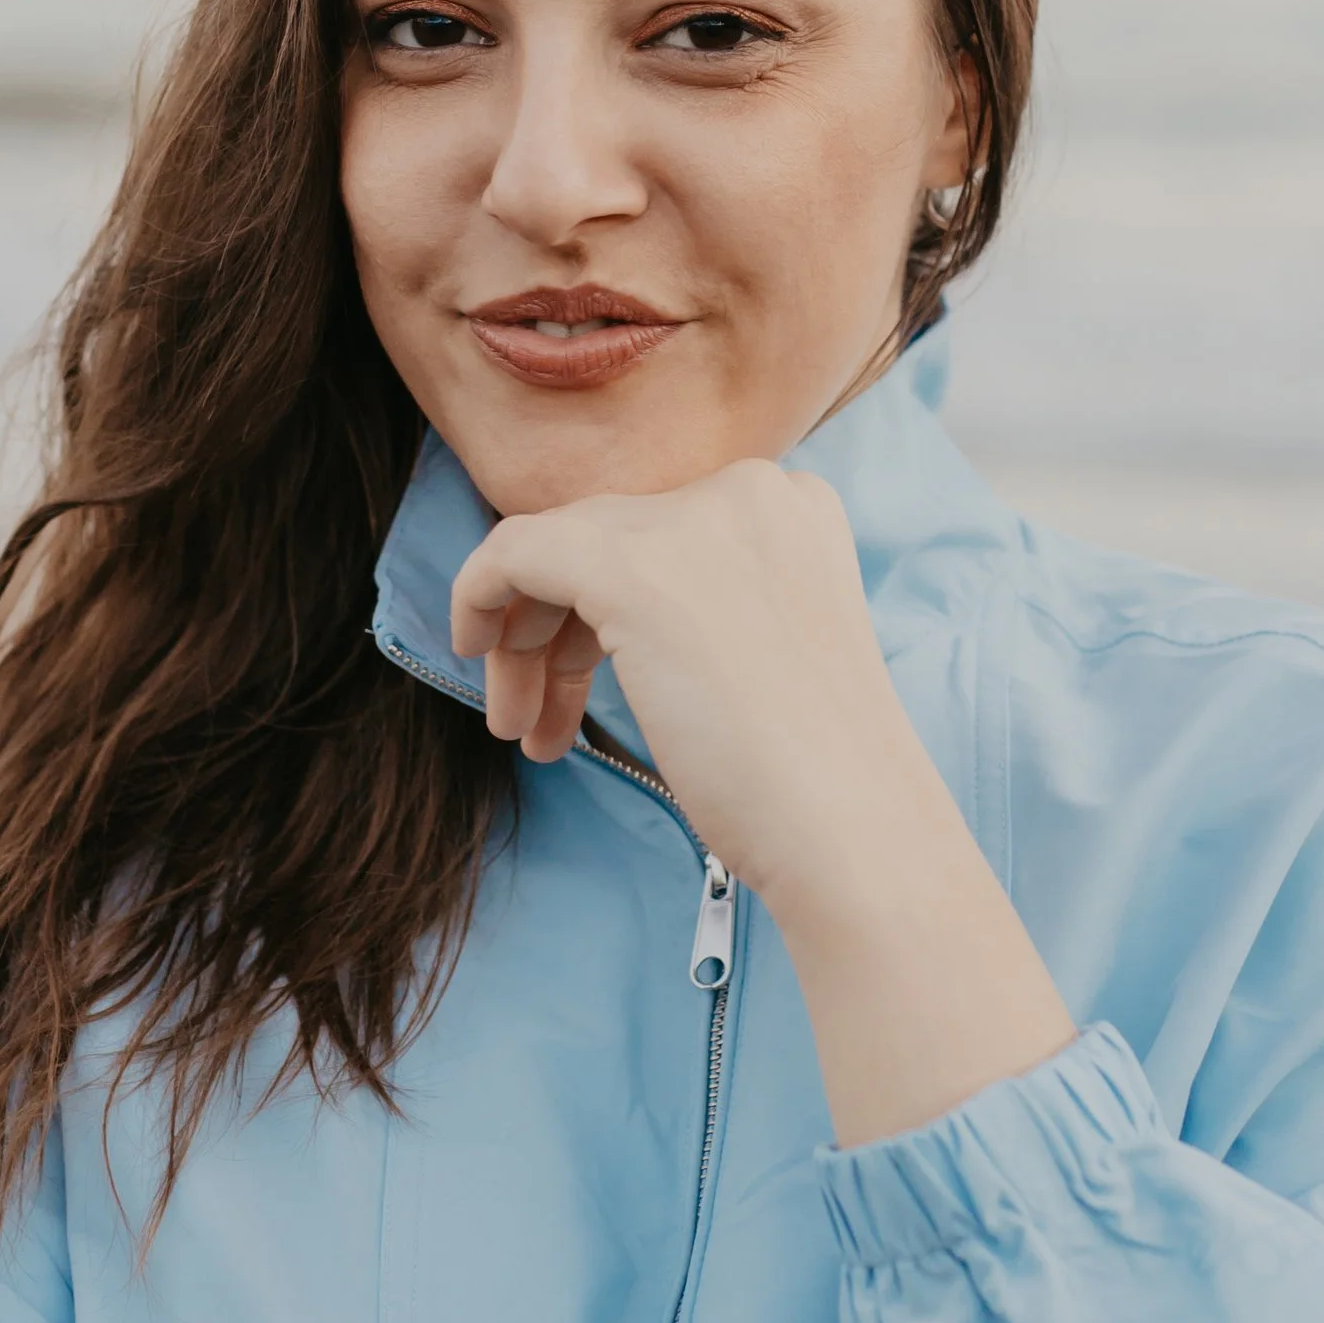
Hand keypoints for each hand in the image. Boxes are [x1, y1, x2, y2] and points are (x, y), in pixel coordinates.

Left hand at [449, 461, 920, 903]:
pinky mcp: (630, 568)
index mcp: (793, 505)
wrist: (851, 831)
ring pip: (559, 551)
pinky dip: (480, 597)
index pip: (659, 534)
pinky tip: (473, 653)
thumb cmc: (814, 777)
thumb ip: (707, 605)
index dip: (603, 608)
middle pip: (606, 541)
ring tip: (521, 728)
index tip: (580, 678)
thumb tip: (613, 609)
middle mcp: (747, 491)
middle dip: (556, 630)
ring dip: (526, 640)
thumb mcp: (768, 649)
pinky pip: (514, 552)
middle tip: (536, 717)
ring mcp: (690, 523)